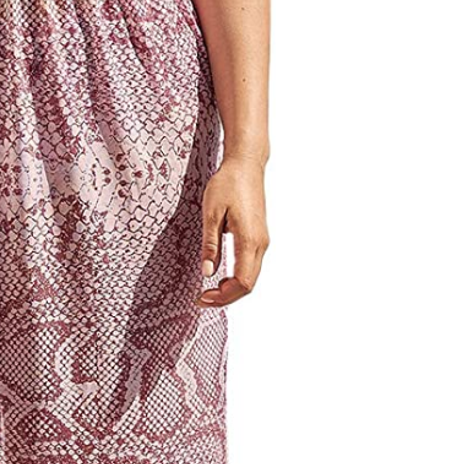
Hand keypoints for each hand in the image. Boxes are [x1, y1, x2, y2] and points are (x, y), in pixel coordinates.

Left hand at [197, 153, 269, 307]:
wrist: (246, 165)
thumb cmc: (227, 184)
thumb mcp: (211, 213)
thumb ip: (210, 244)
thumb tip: (207, 272)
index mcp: (249, 240)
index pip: (242, 282)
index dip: (223, 296)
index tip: (202, 296)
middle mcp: (261, 244)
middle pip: (249, 284)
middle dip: (226, 297)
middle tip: (202, 299)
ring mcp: (262, 241)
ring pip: (251, 277)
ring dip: (231, 288)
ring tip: (208, 290)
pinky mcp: (259, 237)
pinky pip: (251, 266)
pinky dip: (237, 277)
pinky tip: (220, 276)